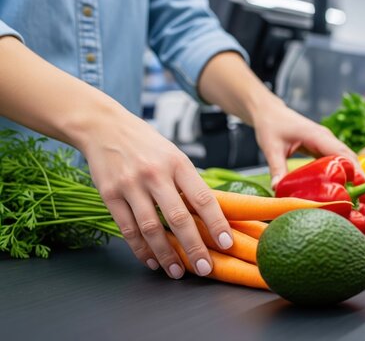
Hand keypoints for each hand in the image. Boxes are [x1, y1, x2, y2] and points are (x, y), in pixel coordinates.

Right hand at [78, 106, 232, 278]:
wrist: (103, 126)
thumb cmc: (146, 144)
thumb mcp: (174, 155)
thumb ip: (189, 183)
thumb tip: (211, 215)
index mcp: (178, 163)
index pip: (203, 198)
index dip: (216, 223)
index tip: (226, 243)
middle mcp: (155, 174)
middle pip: (178, 218)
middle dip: (193, 247)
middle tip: (204, 268)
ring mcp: (130, 185)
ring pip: (151, 228)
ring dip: (166, 254)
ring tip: (177, 272)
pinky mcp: (109, 195)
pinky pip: (128, 229)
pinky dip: (140, 249)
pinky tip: (151, 260)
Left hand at [252, 100, 356, 186]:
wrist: (269, 112)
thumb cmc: (271, 125)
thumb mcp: (271, 148)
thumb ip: (277, 168)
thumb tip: (277, 188)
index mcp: (316, 135)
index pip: (340, 152)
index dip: (353, 168)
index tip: (362, 184)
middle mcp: (326, 137)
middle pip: (349, 156)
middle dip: (358, 175)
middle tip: (364, 197)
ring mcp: (326, 141)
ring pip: (345, 158)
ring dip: (352, 174)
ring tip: (357, 195)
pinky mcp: (323, 146)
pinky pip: (337, 159)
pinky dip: (343, 171)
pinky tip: (343, 186)